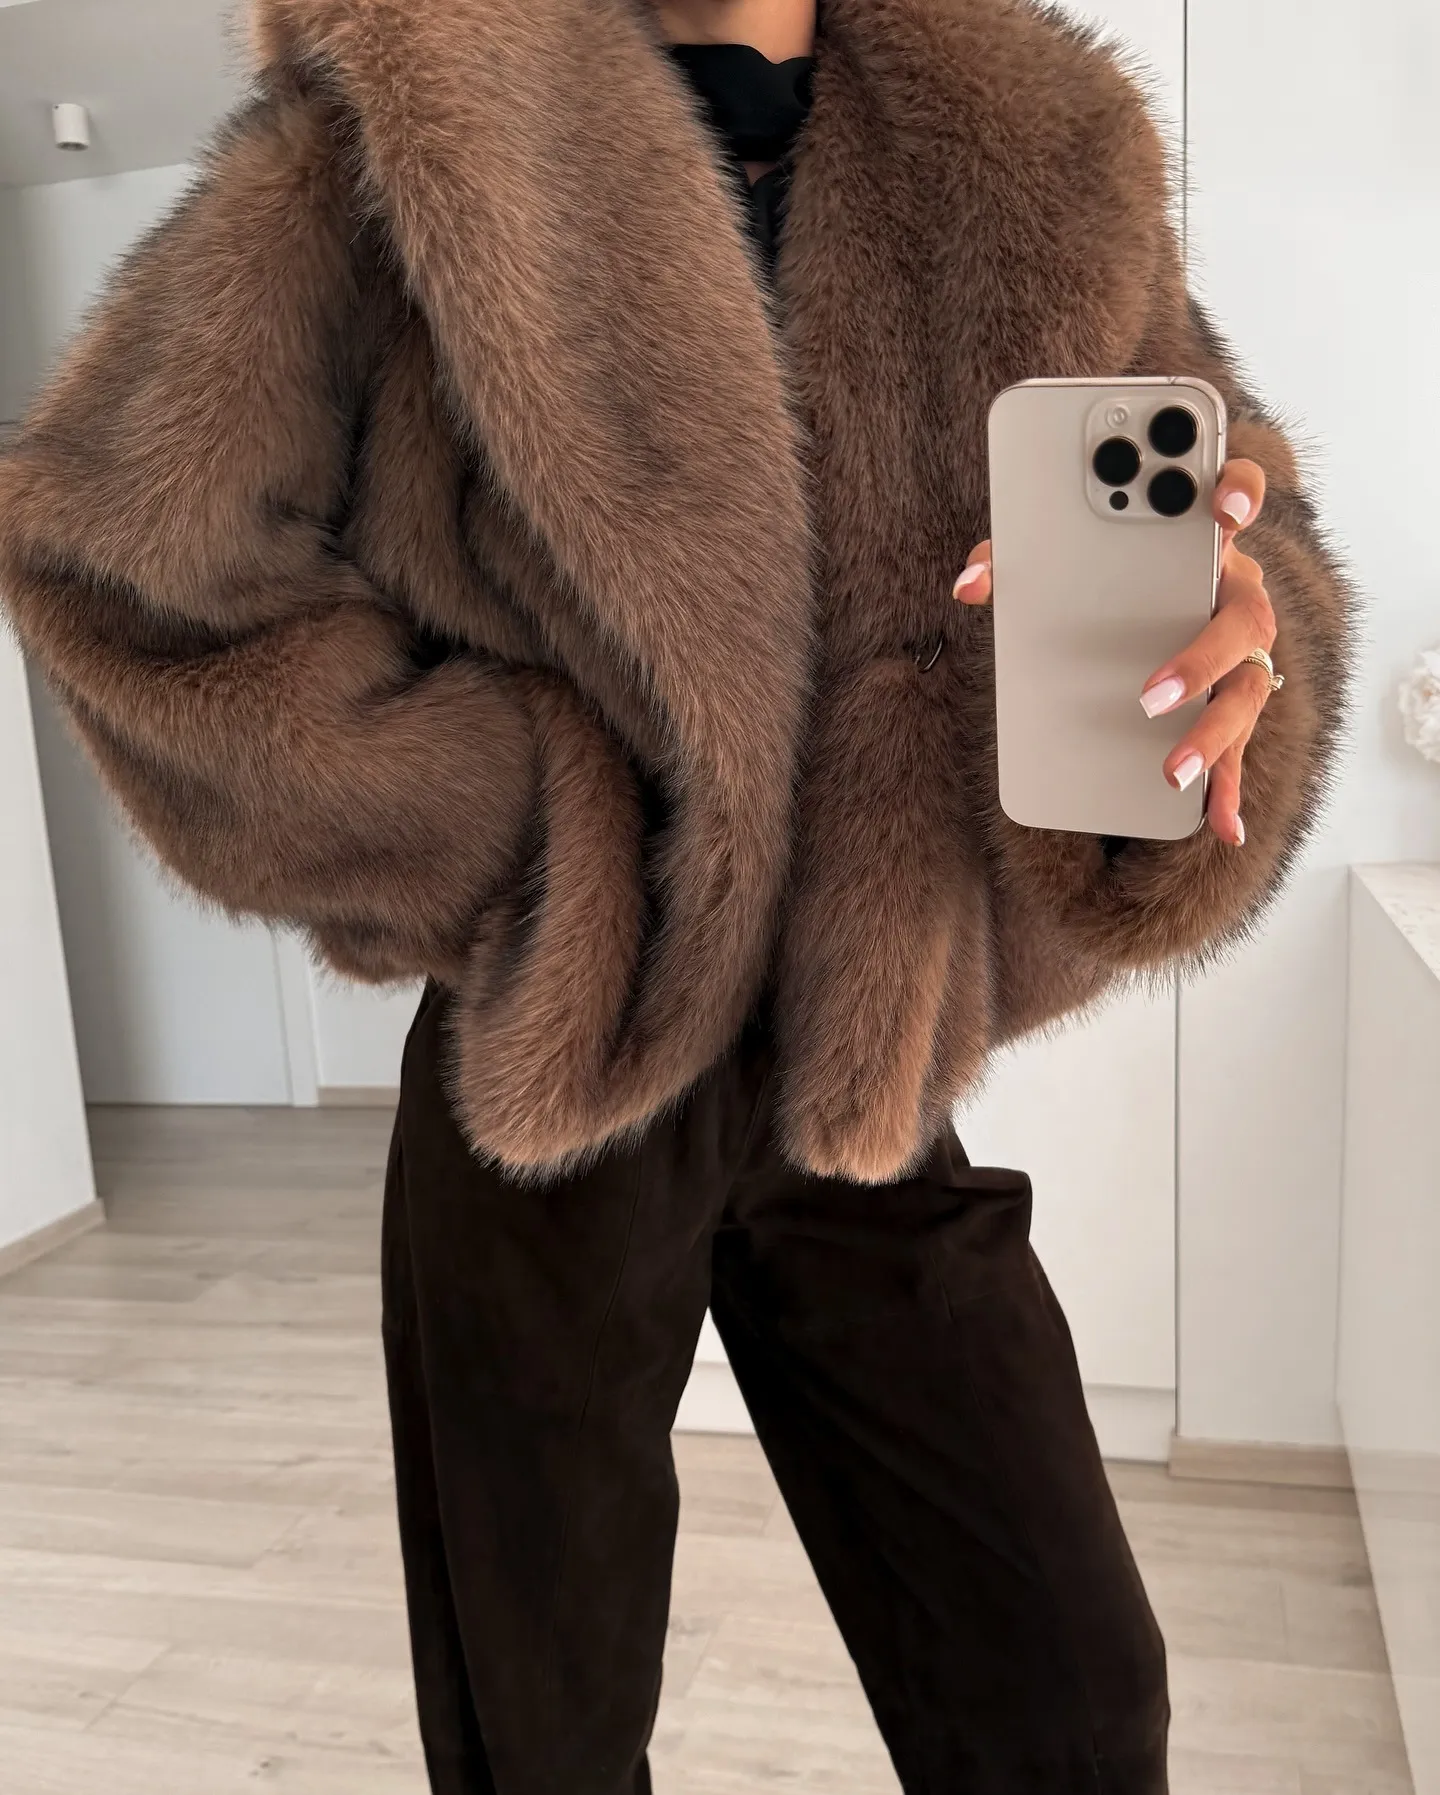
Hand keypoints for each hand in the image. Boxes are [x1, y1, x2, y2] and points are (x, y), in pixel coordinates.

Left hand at [952, 459, 1275, 846]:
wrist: (1135, 609)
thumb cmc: (1100, 575)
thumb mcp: (1054, 559)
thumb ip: (1016, 557)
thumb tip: (970, 583)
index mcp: (1197, 544)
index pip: (1234, 495)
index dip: (1239, 493)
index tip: (1225, 513)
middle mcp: (1235, 596)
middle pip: (1243, 620)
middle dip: (1199, 659)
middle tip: (1150, 696)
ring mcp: (1242, 654)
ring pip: (1246, 692)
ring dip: (1211, 736)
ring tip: (1172, 774)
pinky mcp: (1231, 705)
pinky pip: (1240, 750)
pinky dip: (1229, 789)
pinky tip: (1221, 825)